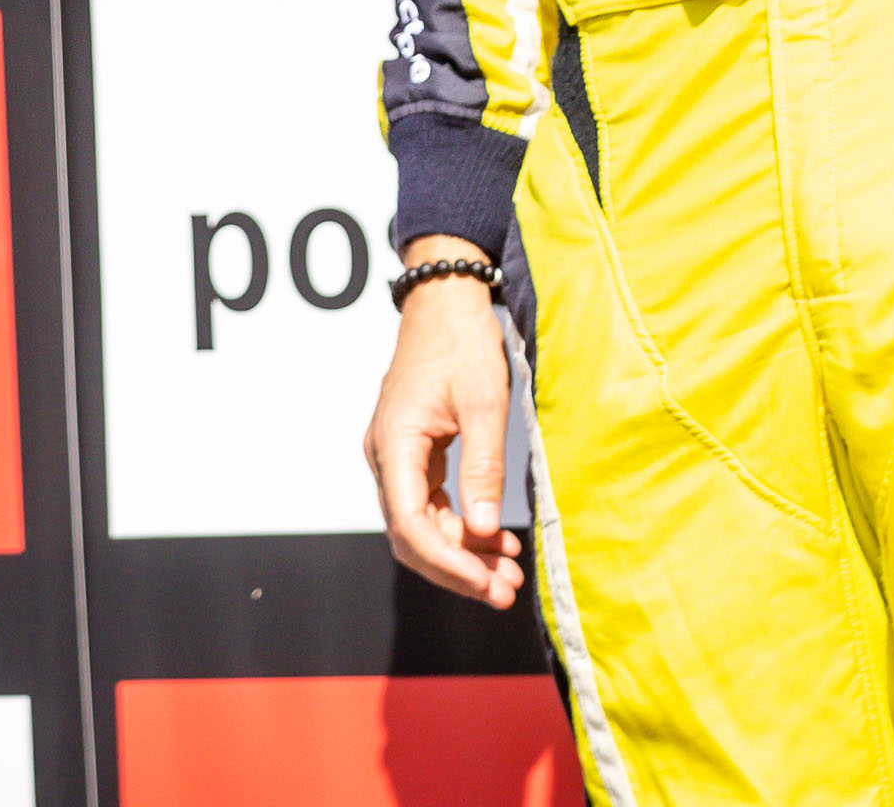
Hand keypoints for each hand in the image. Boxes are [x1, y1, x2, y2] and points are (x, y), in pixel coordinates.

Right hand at [363, 246, 524, 608]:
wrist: (444, 302)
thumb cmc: (463, 342)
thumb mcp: (485, 401)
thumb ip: (484, 467)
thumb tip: (484, 531)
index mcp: (395, 443)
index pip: (410, 524)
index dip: (448, 562)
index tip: (486, 583)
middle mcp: (386, 456)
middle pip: (411, 536)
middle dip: (457, 569)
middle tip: (504, 592)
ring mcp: (395, 457)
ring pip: (420, 525)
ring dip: (461, 553)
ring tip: (508, 573)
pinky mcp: (411, 455)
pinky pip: (428, 506)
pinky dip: (460, 528)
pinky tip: (495, 541)